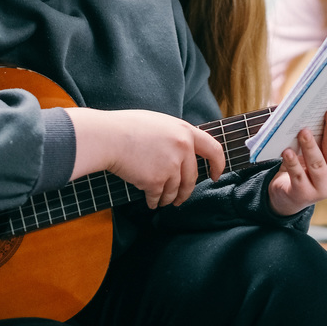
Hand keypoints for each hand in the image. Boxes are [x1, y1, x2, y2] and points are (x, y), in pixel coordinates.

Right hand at [69, 108, 224, 208]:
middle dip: (186, 192)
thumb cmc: (128, 127)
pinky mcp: (156, 181)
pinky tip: (151, 202)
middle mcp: (182, 149)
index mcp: (185, 131)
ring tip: (163, 202)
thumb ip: (175, 136)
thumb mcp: (160, 123)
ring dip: (169, 199)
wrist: (108, 137)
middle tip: (180, 199)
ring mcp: (171, 166)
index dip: (218, 165)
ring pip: (175, 191)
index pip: (214, 149)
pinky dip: (154, 202)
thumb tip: (184, 151)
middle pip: (192, 178)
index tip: (215, 175)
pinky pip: (159, 197)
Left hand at [267, 96, 326, 216]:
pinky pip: (298, 176)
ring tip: (304, 131)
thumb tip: (320, 105)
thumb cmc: (306, 164)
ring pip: (317, 164)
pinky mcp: (304, 193)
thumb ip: (322, 134)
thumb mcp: (319, 150)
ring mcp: (322, 185)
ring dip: (311, 146)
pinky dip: (292, 163)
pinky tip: (287, 152)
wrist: (291, 195)